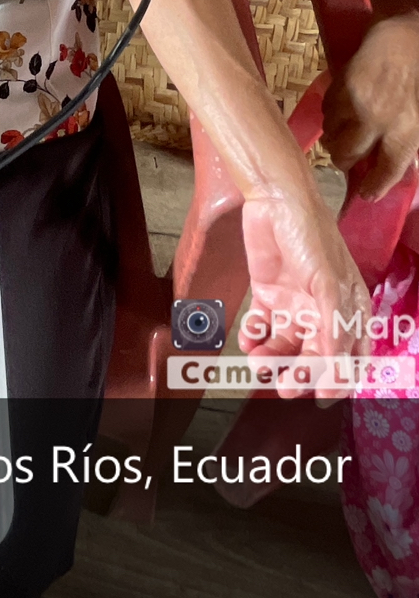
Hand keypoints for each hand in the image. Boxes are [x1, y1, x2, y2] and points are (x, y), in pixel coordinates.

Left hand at [238, 191, 371, 400]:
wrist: (276, 200)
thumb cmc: (312, 236)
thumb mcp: (328, 283)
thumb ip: (332, 325)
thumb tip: (335, 367)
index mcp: (347, 309)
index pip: (348, 356)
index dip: (338, 379)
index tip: (322, 397)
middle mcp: (321, 311)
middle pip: (313, 356)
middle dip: (300, 375)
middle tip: (285, 386)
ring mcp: (293, 303)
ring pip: (284, 345)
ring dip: (273, 360)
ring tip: (259, 363)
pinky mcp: (267, 294)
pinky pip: (261, 326)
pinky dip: (253, 338)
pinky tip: (249, 340)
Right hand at [323, 11, 418, 199]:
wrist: (409, 36)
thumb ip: (408, 140)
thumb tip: (391, 160)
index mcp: (406, 133)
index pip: (385, 170)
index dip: (374, 187)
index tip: (366, 194)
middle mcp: (377, 122)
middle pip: (346, 155)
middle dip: (343, 161)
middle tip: (346, 160)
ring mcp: (356, 102)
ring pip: (331, 133)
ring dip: (334, 136)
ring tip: (342, 132)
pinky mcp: (341, 84)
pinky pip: (327, 108)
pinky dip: (330, 113)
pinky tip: (340, 109)